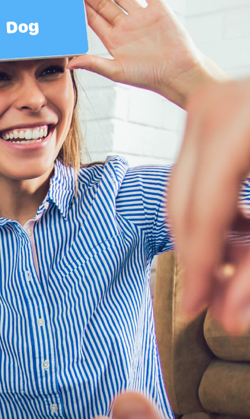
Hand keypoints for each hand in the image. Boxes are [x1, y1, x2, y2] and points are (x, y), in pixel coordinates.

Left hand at [69, 0, 226, 107]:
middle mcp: (126, 27)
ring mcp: (142, 17)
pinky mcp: (158, 10)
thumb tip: (69, 64)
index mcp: (114, 40)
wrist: (178, 72)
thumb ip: (93, 64)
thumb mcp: (117, 71)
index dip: (81, 8)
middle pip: (103, 6)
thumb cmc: (148, 76)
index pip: (93, 20)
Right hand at [168, 78, 249, 330]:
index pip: (202, 212)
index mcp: (236, 126)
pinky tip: (238, 234)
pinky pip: (195, 170)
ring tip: (233, 269)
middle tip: (211, 299)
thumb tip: (231, 315)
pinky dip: (213, 205)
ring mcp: (208, 103)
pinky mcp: (210, 107)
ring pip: (183, 189)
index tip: (195, 309)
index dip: (199, 269)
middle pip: (181, 202)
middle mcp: (212, 108)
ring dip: (205, 235)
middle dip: (197, 256)